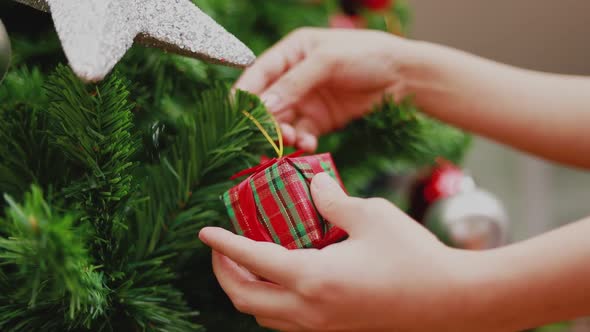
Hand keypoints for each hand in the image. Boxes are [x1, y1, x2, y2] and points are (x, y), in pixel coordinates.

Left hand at [199, 173, 472, 331]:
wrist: (451, 301)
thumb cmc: (413, 255)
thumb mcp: (371, 214)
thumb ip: (332, 199)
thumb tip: (311, 183)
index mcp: (312, 277)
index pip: (251, 259)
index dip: (223, 245)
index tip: (204, 232)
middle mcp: (308, 309)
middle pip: (245, 298)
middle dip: (224, 272)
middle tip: (221, 247)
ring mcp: (321, 326)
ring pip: (262, 315)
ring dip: (245, 289)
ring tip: (246, 262)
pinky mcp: (335, 331)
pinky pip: (285, 322)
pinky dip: (269, 302)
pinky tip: (281, 280)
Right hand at [234, 28, 416, 151]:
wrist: (404, 76)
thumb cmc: (367, 55)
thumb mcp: (328, 61)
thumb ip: (294, 83)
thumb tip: (263, 107)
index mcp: (291, 52)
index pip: (258, 74)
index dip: (245, 95)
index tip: (235, 117)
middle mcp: (294, 76)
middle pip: (267, 102)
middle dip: (265, 121)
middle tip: (269, 136)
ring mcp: (307, 99)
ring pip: (283, 121)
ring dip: (283, 134)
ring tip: (292, 140)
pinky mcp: (321, 120)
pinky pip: (303, 133)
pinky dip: (302, 141)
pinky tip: (309, 144)